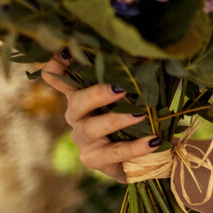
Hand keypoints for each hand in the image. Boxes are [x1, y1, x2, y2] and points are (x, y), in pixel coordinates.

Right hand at [40, 50, 159, 182]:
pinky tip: (153, 141)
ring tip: (141, 114)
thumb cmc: (137, 118)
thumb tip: (154, 56)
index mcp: (83, 94)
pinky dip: (135, 146)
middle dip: (96, 93)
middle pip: (76, 102)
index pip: (59, 78)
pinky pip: (113, 152)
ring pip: (91, 128)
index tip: (66, 52)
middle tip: (120, 88)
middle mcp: (77, 116)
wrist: (142, 157)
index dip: (58, 66)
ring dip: (116, 119)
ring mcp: (83, 139)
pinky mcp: (93, 159)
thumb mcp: (135, 96)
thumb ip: (134, 79)